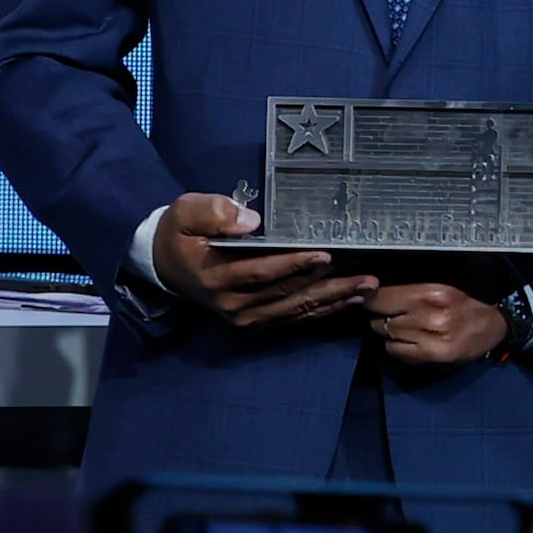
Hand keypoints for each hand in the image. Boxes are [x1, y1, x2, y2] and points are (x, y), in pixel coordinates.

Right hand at [153, 191, 370, 325]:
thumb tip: (250, 221)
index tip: (326, 255)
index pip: (261, 272)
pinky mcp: (254, 320)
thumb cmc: (182, 232)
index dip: (293, 265)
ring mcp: (244, 315)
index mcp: (215, 275)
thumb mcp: (186, 212)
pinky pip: (291, 317)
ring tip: (366, 289)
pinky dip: (320, 310)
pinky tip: (348, 301)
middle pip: (286, 294)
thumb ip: (214, 211)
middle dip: (328, 284)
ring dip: (332, 300)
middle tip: (365, 276)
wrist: (166, 263)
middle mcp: (231, 302)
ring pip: (294, 308)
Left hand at [364, 281, 513, 368]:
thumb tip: (369, 294)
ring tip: (409, 328)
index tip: (372, 300)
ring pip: (387, 335)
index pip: (382, 298)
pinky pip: (395, 351)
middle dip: (383, 317)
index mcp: (433, 293)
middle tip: (397, 315)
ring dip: (392, 332)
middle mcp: (432, 316)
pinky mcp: (432, 356)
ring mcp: (432, 339)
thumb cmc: (464, 304)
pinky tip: (413, 341)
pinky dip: (398, 346)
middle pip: (381, 319)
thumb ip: (407, 291)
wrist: (494, 327)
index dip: (372, 299)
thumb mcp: (440, 289)